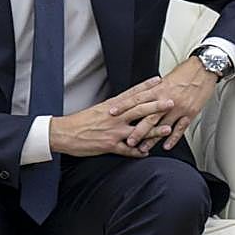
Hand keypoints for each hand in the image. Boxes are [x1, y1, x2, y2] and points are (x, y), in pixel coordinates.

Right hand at [49, 77, 174, 157]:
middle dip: (156, 105)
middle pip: (138, 109)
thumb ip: (114, 107)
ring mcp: (113, 131)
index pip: (132, 94)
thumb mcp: (98, 109)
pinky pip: (126, 150)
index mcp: (111, 106)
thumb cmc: (80, 122)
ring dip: (153, 130)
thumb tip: (127, 103)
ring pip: (137, 130)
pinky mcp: (109, 145)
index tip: (159, 80)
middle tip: (170, 101)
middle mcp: (114, 117)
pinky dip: (137, 152)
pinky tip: (146, 153)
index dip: (146, 86)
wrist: (63, 133)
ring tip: (167, 128)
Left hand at [123, 57, 217, 151]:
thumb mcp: (167, 78)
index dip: (124, 106)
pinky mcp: (190, 112)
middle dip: (137, 131)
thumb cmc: (186, 72)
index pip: (137, 98)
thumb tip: (145, 97)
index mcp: (159, 88)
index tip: (112, 113)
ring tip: (143, 148)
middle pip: (149, 117)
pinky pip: (180, 128)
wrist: (205, 68)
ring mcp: (179, 107)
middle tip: (128, 141)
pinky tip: (166, 145)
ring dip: (152, 139)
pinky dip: (172, 138)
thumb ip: (156, 90)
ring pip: (163, 126)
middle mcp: (167, 99)